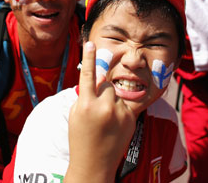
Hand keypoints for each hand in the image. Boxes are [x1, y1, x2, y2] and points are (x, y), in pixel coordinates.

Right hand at [66, 42, 135, 181]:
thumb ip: (85, 96)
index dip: (88, 58)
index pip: (87, 75)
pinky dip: (122, 107)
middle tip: (97, 108)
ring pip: (117, 92)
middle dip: (103, 90)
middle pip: (107, 83)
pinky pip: (128, 102)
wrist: (93, 164)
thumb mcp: (76, 114)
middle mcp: (104, 107)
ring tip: (106, 119)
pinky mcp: (131, 118)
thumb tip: (97, 80)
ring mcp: (119, 113)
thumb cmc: (80, 138)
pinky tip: (116, 122)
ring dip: (112, 99)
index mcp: (86, 105)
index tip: (91, 44)